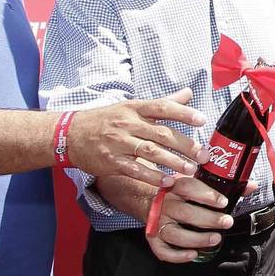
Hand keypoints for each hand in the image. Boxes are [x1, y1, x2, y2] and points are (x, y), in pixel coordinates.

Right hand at [63, 89, 202, 186]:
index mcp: (134, 107)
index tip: (202, 120)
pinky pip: (134, 169)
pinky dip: (152, 176)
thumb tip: (188, 93)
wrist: (70, 134)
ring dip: (173, 162)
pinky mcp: (111, 161)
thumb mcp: (132, 106)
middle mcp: (127, 123)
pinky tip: (167, 182)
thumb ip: (162, 103)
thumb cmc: (106, 119)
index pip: (162, 107)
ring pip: (150, 152)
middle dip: (185, 145)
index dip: (183, 112)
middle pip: (161, 133)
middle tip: (204, 155)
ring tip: (191, 170)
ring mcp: (118, 143)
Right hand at [145, 174, 232, 262]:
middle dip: (209, 219)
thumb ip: (223, 184)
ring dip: (197, 239)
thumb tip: (251, 186)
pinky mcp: (153, 238)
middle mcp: (164, 204)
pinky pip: (162, 251)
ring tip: (215, 239)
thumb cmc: (177, 191)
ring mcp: (157, 223)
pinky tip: (194, 254)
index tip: (223, 201)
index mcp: (175, 187)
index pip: (189, 187)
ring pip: (175, 234)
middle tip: (227, 222)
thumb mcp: (196, 181)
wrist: (145, 198)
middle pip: (185, 213)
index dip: (207, 195)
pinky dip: (178, 255)